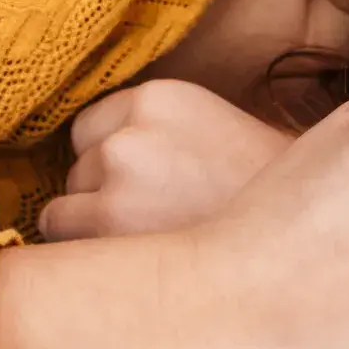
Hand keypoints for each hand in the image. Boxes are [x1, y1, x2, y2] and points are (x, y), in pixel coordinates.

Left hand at [37, 78, 294, 240]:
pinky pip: (58, 232)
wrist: (290, 237)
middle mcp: (132, 129)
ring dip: (92, 224)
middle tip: (152, 213)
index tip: (139, 181)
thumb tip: (94, 148)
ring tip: (150, 235)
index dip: (111, 158)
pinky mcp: (106, 220)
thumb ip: (155, 125)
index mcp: (161, 96)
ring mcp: (116, 174)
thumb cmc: (253, 188)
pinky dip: (83, 249)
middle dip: (101, 191)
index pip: (93, 126)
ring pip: (65, 203)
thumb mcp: (208, 126)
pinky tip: (132, 253)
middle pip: (79, 164)